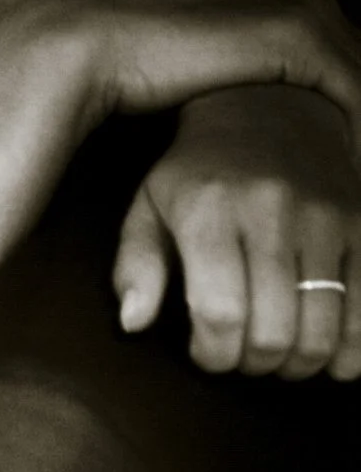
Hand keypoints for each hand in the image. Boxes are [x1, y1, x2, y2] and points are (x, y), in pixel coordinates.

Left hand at [116, 85, 360, 377]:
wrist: (271, 108)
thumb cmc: (196, 175)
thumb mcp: (148, 208)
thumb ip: (136, 267)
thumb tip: (133, 324)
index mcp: (209, 211)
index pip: (219, 313)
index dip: (213, 354)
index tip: (206, 353)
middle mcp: (272, 211)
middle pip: (273, 331)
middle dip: (253, 362)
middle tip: (242, 356)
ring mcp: (325, 217)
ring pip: (323, 328)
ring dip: (299, 363)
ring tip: (279, 355)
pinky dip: (352, 348)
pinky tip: (330, 356)